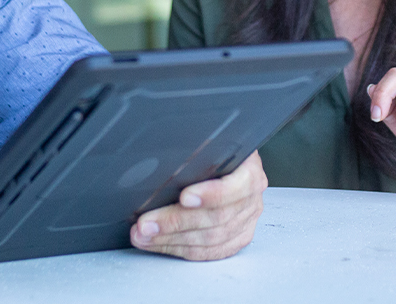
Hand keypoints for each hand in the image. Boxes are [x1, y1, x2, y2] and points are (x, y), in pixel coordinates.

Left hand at [129, 150, 266, 260]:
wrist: (231, 163)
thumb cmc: (217, 151)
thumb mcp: (212, 142)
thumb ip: (198, 150)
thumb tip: (170, 156)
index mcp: (249, 172)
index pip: (235, 187)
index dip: (210, 194)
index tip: (184, 197)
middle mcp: (251, 200)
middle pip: (216, 218)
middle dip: (175, 222)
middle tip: (147, 223)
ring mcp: (244, 223)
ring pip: (208, 240)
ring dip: (171, 239)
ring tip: (145, 235)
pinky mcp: (235, 240)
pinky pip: (207, 252)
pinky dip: (179, 248)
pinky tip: (159, 243)